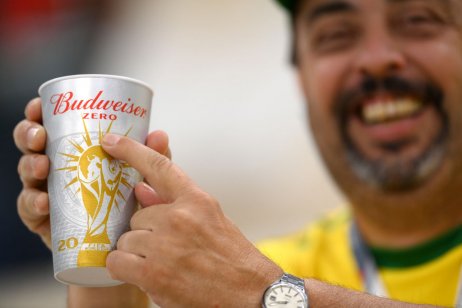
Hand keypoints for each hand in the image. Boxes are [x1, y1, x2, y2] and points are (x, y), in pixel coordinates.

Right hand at [13, 98, 170, 249]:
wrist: (122, 243)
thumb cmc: (130, 201)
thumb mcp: (145, 176)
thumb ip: (153, 158)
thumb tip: (159, 135)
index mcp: (75, 149)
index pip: (51, 124)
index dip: (40, 112)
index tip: (41, 106)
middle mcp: (56, 166)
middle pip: (31, 144)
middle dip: (29, 134)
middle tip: (40, 137)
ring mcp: (46, 191)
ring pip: (27, 172)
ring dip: (31, 165)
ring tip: (43, 166)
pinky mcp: (43, 219)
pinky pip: (29, 208)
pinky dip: (33, 202)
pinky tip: (44, 202)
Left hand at [102, 134, 282, 306]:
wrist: (249, 292)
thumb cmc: (231, 257)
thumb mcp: (211, 220)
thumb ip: (175, 203)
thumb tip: (141, 190)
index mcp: (197, 200)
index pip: (159, 166)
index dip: (132, 150)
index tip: (111, 141)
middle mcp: (180, 217)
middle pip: (138, 215)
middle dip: (146, 231)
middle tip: (168, 247)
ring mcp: (165, 244)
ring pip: (127, 239)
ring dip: (138, 252)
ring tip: (164, 263)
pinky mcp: (153, 272)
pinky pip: (117, 261)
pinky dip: (124, 269)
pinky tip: (144, 274)